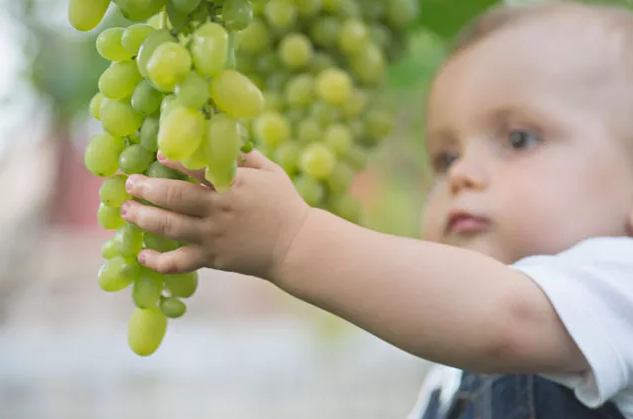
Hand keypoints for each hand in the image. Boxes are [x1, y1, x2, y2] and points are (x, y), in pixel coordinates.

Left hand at [119, 150, 310, 280]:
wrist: (297, 245)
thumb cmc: (284, 204)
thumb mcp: (271, 172)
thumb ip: (245, 155)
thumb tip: (222, 136)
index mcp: (233, 184)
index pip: (197, 168)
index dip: (173, 160)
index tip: (157, 155)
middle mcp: (219, 209)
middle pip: (174, 197)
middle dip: (146, 189)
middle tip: (128, 184)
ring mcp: (213, 236)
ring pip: (169, 227)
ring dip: (142, 217)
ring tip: (126, 210)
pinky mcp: (212, 258)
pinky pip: (179, 262)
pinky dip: (157, 261)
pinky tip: (142, 255)